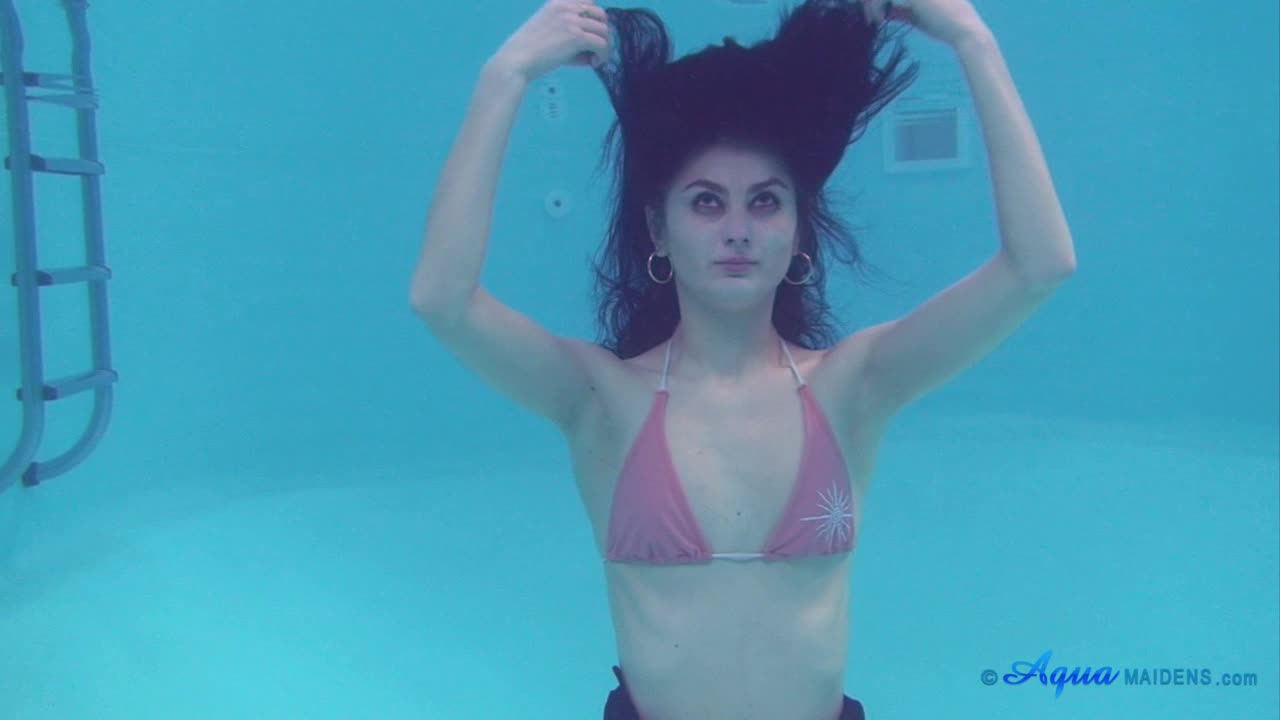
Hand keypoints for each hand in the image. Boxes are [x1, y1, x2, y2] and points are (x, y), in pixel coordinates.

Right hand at [492, 0, 611, 83]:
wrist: (517, 60)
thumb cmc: (528, 52)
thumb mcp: (548, 31)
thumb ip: (568, 32)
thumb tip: (592, 50)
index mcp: (558, 3)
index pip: (588, 1)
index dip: (594, 18)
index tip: (591, 34)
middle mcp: (567, 7)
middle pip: (601, 14)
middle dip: (602, 32)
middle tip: (596, 49)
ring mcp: (572, 21)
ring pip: (604, 30)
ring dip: (604, 46)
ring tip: (595, 59)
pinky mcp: (577, 37)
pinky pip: (601, 44)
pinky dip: (602, 55)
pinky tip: (594, 64)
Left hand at [859, 0, 989, 46]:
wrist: (964, 31)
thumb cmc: (944, 26)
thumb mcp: (918, 17)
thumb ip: (902, 11)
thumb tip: (887, 12)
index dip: (879, 2)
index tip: (876, 18)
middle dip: (872, 1)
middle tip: (869, 19)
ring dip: (872, 4)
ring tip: (872, 21)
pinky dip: (876, 6)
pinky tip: (878, 20)